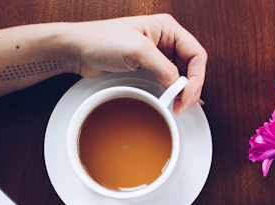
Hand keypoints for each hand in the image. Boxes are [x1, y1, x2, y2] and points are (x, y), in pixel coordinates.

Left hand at [64, 14, 206, 113]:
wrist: (78, 49)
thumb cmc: (102, 40)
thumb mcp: (139, 51)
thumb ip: (164, 68)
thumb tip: (180, 86)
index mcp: (167, 28)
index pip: (196, 53)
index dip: (197, 77)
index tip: (187, 95)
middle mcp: (165, 40)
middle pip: (192, 66)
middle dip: (191, 87)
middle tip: (183, 105)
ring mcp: (156, 54)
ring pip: (181, 75)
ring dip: (183, 91)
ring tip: (178, 105)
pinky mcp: (146, 67)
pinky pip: (168, 80)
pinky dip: (173, 91)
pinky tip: (176, 100)